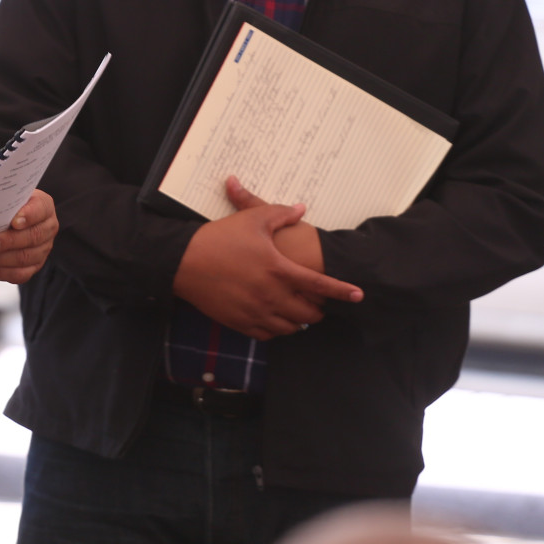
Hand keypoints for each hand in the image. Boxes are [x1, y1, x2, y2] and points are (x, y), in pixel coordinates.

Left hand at [0, 190, 57, 283]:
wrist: (7, 218)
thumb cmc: (6, 205)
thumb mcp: (7, 197)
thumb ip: (1, 200)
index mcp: (44, 206)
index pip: (40, 210)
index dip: (29, 216)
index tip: (14, 222)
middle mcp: (47, 228)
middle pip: (32, 237)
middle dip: (7, 242)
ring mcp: (43, 249)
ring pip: (24, 258)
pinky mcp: (34, 266)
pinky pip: (19, 274)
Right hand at [172, 177, 362, 339]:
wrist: (184, 261)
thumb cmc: (219, 238)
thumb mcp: (252, 220)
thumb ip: (281, 213)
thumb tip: (302, 208)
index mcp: (279, 269)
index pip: (320, 285)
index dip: (342, 291)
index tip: (358, 295)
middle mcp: (271, 295)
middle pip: (308, 313)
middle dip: (319, 310)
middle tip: (318, 304)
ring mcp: (256, 311)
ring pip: (290, 327)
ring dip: (298, 321)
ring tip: (297, 313)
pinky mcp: (240, 322)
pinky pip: (268, 335)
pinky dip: (277, 330)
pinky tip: (274, 320)